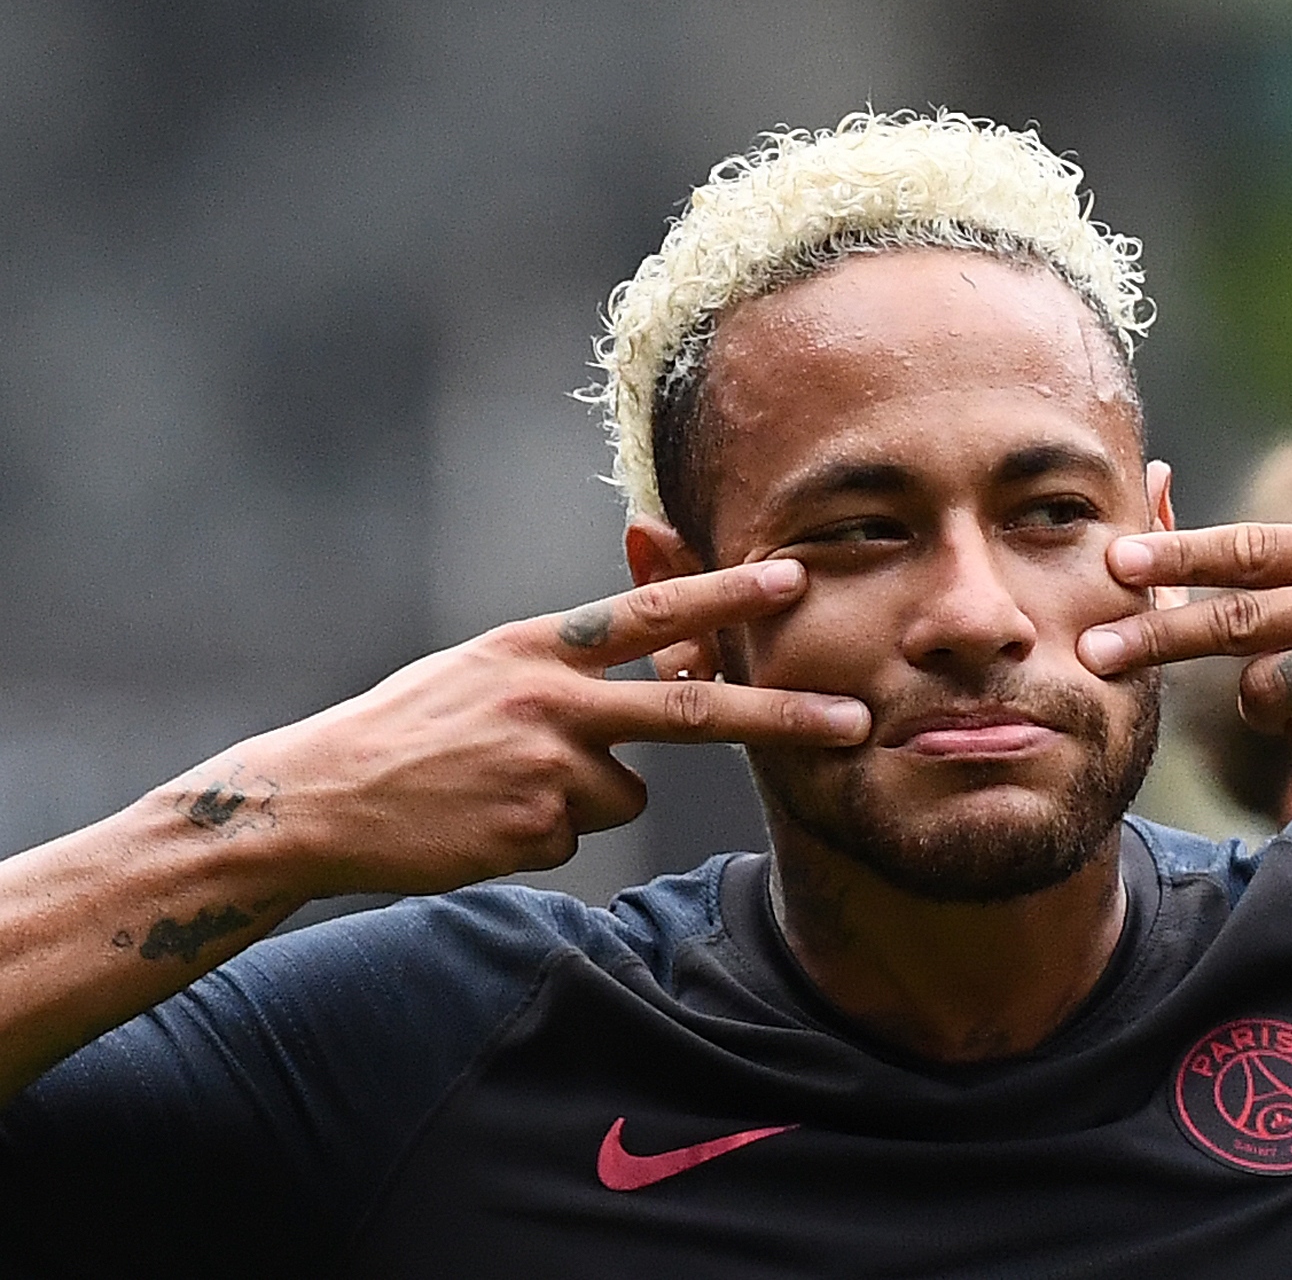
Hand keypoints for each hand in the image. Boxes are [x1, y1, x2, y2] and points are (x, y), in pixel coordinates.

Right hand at [161, 559, 869, 896]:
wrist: (319, 800)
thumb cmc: (410, 727)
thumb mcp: (483, 667)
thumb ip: (568, 665)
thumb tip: (661, 668)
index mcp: (537, 647)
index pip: (649, 612)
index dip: (726, 593)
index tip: (794, 576)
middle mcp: (551, 700)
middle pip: (688, 711)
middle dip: (780, 717)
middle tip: (853, 721)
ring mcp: (546, 770)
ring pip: (624, 791)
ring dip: (579, 795)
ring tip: (500, 786)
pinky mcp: (536, 832)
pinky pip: (578, 833)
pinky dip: (543, 832)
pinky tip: (484, 820)